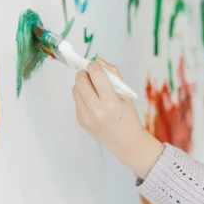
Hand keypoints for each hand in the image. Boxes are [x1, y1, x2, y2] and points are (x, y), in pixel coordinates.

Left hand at [72, 58, 163, 177]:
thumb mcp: (126, 94)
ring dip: (82, 84)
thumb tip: (98, 60)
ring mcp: (86, 116)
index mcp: (111, 102)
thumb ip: (113, 74)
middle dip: (85, 73)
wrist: (126, 142)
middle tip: (92, 74)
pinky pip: (77, 100)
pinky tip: (94, 102)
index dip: (94, 66)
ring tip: (93, 88)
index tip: (95, 65)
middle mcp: (96, 110)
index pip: (96, 75)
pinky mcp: (80, 121)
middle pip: (81, 80)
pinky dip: (83, 96)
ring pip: (75, 89)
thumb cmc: (128, 116)